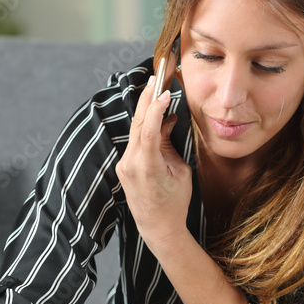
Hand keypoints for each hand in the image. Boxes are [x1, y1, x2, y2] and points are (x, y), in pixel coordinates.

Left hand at [117, 71, 191, 248]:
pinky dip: (145, 125)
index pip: (148, 129)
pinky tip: (156, 115)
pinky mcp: (124, 166)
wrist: (157, 226)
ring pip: (135, 129)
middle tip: (155, 77)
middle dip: (147, 98)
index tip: (165, 91)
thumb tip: (167, 121)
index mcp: (147, 166)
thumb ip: (169, 144)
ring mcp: (124, 165)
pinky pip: (135, 140)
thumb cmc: (174, 202)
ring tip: (155, 88)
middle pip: (138, 123)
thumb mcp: (180, 171)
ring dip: (146, 109)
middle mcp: (130, 164)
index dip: (156, 107)